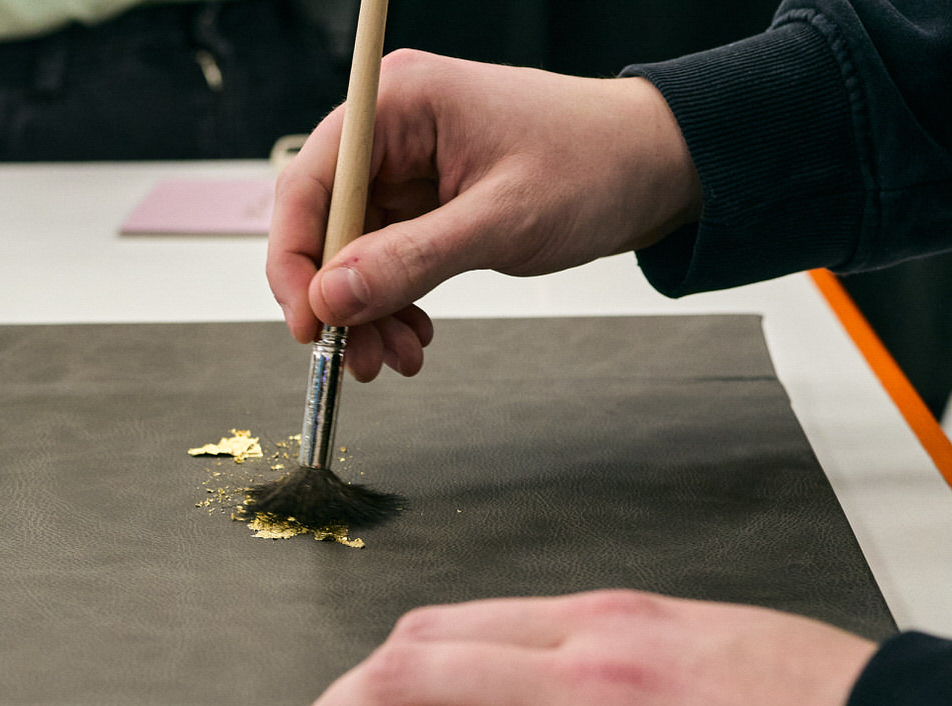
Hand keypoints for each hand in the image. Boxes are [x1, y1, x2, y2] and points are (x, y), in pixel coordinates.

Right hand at [267, 53, 700, 379]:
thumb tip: (332, 296)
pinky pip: (383, 259)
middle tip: (357, 356)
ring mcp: (406, 165)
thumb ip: (409, 260)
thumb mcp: (500, 221)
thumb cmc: (595, 163)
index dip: (296, 259)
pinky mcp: (424, 199)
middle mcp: (392, 128)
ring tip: (395, 355)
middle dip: (338, 298)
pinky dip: (392, 302)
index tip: (310, 323)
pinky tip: (414, 333)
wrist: (656, 166)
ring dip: (366, 313)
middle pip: (323, 223)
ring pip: (351, 252)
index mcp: (400, 102)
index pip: (310, 183)